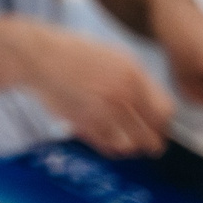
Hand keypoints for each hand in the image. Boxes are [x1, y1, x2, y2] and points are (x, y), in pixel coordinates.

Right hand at [13, 23, 173, 156]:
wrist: (38, 57)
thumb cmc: (77, 55)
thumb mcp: (116, 57)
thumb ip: (140, 81)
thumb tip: (157, 107)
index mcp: (132, 76)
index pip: (164, 112)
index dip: (164, 124)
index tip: (161, 128)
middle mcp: (119, 95)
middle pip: (150, 134)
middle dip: (153, 142)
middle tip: (152, 144)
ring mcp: (100, 111)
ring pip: (130, 146)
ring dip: (132, 147)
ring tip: (130, 142)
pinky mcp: (82, 124)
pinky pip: (108, 147)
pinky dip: (113, 148)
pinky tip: (112, 141)